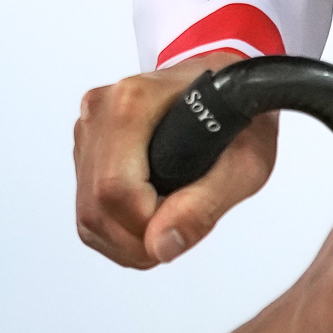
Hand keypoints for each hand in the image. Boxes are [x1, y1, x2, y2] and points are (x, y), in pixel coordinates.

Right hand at [73, 51, 278, 267]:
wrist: (231, 87)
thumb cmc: (240, 112)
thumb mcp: (245, 162)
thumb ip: (204, 205)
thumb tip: (162, 245)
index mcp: (134, 102)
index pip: (116, 188)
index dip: (146, 226)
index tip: (177, 232)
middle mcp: (102, 111)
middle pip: (97, 206)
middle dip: (138, 240)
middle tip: (177, 236)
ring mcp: (90, 130)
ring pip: (87, 213)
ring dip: (127, 241)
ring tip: (168, 229)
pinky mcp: (88, 148)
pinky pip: (87, 208)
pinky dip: (117, 231)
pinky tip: (150, 221)